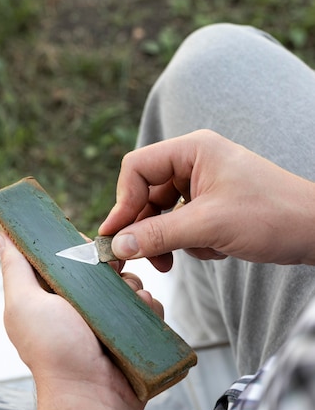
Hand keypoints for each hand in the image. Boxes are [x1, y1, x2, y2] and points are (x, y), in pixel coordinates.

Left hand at [0, 233, 161, 409]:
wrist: (93, 397)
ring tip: (129, 303)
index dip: (78, 246)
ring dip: (133, 287)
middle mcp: (79, 307)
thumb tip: (0, 235)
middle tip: (113, 273)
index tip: (87, 247)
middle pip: (102, 267)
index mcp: (51, 297)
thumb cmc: (54, 350)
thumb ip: (15, 269)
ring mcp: (107, 321)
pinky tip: (142, 314)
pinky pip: (146, 306)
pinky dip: (148, 307)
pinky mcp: (131, 332)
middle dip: (111, 266)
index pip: (67, 256)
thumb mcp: (25, 304)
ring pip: (128, 284)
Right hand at [99, 129, 314, 269]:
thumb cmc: (270, 216)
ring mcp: (204, 185)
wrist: (314, 232)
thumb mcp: (208, 226)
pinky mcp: (212, 206)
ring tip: (183, 257)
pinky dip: (191, 242)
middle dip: (146, 228)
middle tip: (143, 258)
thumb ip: (158, 235)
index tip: (115, 236)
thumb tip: (116, 245)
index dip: (122, 202)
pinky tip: (214, 249)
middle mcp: (194, 163)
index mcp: (192, 150)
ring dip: (170, 239)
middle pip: (146, 194)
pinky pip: (182, 224)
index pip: (137, 168)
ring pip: (163, 214)